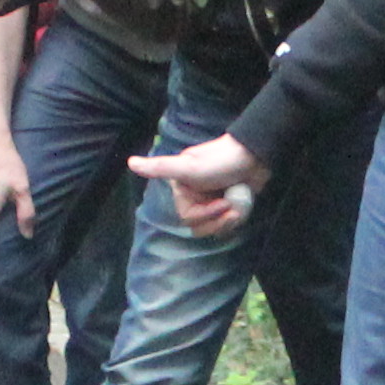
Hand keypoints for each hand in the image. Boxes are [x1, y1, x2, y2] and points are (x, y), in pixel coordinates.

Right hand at [129, 130, 264, 235]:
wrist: (254, 156)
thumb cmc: (220, 160)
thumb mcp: (187, 166)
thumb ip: (159, 167)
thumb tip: (130, 162)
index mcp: (182, 189)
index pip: (188, 218)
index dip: (205, 215)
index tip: (220, 203)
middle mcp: (194, 196)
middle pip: (199, 227)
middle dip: (217, 221)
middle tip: (231, 208)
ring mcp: (211, 201)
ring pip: (213, 228)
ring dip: (227, 221)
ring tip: (237, 207)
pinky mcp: (227, 205)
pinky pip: (226, 224)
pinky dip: (235, 220)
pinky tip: (241, 208)